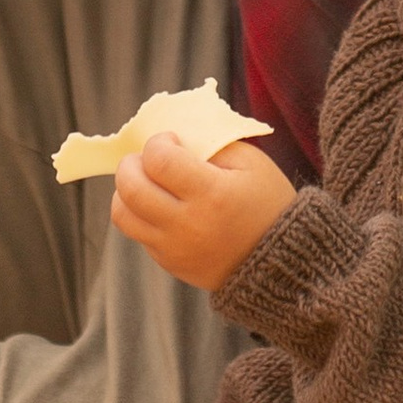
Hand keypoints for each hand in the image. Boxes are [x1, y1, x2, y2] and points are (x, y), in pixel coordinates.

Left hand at [110, 131, 297, 291]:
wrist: (280, 262)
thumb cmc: (267, 202)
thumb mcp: (251, 163)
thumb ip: (211, 143)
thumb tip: (173, 138)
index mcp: (211, 194)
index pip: (159, 160)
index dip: (157, 143)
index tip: (171, 141)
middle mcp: (187, 224)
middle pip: (130, 189)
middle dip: (129, 164)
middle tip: (146, 159)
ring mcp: (174, 249)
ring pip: (123, 215)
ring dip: (126, 192)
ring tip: (147, 182)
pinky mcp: (170, 263)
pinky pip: (138, 234)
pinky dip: (141, 214)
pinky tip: (164, 205)